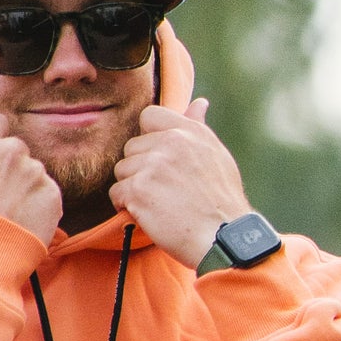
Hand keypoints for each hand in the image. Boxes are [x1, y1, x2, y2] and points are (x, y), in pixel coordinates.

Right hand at [0, 109, 62, 245]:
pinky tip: (22, 219)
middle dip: (8, 165)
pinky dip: (39, 203)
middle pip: (16, 147)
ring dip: (24, 185)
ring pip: (33, 170)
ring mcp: (34, 172)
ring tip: (7, 211)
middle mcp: (11, 151)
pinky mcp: (52, 194)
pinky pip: (48, 191)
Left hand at [109, 100, 249, 267]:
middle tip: (163, 191)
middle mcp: (171, 142)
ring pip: (122, 170)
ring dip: (133, 189)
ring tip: (158, 204)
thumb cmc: (222, 202)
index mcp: (190, 131)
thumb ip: (199, 129)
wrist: (223, 237)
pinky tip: (148, 215)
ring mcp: (153, 165)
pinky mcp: (139, 190)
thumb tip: (198, 103)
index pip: (149, 116)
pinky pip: (116, 193)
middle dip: (140, 169)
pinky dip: (126, 207)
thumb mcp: (217, 157)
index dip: (149, 139)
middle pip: (132, 147)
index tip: (160, 160)